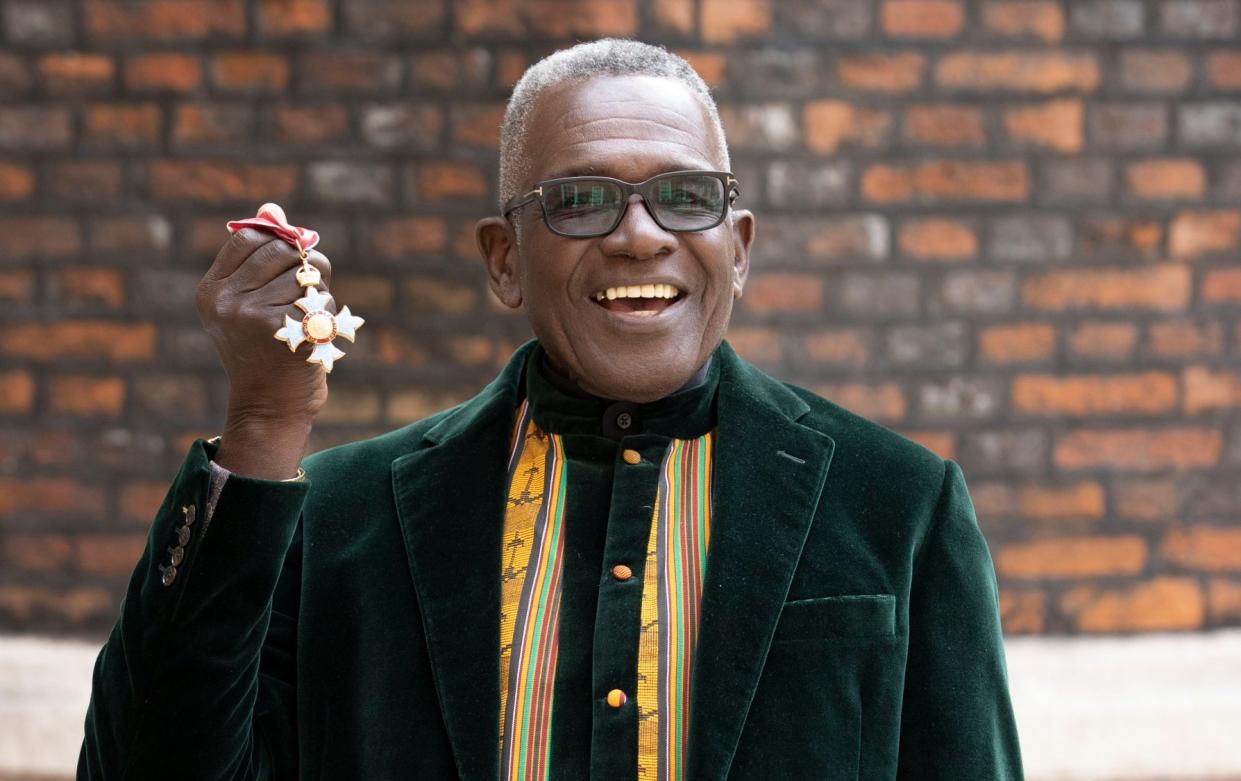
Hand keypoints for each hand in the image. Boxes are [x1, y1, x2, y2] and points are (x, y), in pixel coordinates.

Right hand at [197, 228, 333, 476]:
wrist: (270, 405)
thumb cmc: (266, 349)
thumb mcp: (250, 302)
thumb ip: (260, 256)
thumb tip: (272, 207)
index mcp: (211, 292)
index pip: (250, 238)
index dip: (279, 242)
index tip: (290, 263)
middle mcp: (226, 302)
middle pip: (282, 250)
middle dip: (305, 265)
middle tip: (305, 294)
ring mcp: (253, 316)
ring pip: (307, 274)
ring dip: (320, 292)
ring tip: (307, 319)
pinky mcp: (284, 330)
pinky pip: (321, 300)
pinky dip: (328, 314)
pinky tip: (315, 335)